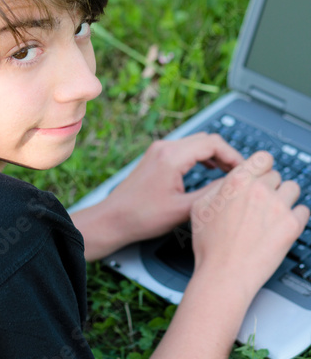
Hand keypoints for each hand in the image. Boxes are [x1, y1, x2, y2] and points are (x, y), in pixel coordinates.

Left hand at [104, 133, 242, 245]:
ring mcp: (159, 150)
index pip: (213, 143)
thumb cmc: (142, 216)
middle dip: (226, 153)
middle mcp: (165, 147)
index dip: (233, 155)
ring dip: (214, 154)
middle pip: (206, 139)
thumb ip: (211, 194)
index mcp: (172, 156)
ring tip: (228, 172)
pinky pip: (185, 149)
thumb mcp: (183, 209)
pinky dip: (200, 156)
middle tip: (239, 172)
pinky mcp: (156, 156)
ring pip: (196, 143)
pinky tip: (209, 169)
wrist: (114, 218)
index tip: (244, 169)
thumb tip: (233, 184)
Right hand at [190, 150, 309, 302]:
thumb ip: (218, 187)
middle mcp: (260, 189)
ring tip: (274, 213)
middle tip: (261, 203)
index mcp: (237, 181)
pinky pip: (303, 210)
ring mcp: (278, 206)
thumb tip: (230, 181)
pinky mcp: (292, 225)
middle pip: (277, 175)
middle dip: (270, 186)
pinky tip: (282, 226)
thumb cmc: (210, 245)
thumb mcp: (200, 206)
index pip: (262, 158)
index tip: (262, 174)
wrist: (224, 275)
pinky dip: (295, 217)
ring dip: (285, 198)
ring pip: (293, 188)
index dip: (262, 167)